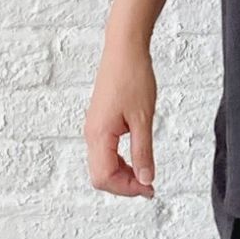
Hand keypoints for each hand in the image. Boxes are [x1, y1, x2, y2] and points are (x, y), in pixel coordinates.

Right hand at [85, 38, 157, 197]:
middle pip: (100, 175)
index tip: (149, 189)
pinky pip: (104, 151)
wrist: (124, 49)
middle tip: (148, 185)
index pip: (104, 178)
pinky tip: (135, 157)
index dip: (126, 189)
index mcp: (99, 135)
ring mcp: (94, 127)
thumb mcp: (143, 118)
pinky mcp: (99, 121)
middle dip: (123, 185)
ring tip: (144, 173)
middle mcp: (91, 133)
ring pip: (101, 164)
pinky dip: (118, 161)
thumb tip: (145, 179)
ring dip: (121, 174)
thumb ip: (143, 152)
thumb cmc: (133, 76)